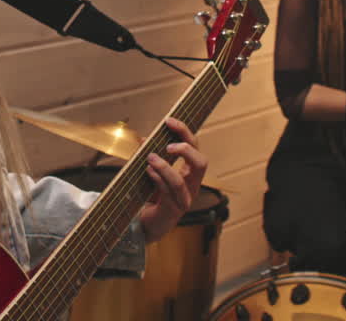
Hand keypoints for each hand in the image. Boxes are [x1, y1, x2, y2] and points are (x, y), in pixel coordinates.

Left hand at [137, 118, 207, 242]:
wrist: (144, 225)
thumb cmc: (151, 197)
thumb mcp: (151, 172)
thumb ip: (150, 156)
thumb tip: (144, 138)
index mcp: (190, 174)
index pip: (195, 148)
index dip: (185, 132)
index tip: (169, 121)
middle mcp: (192, 186)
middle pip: (201, 163)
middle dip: (186, 149)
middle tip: (168, 145)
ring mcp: (184, 199)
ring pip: (181, 180)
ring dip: (165, 166)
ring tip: (150, 157)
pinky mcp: (172, 210)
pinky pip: (168, 192)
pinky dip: (157, 178)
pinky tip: (148, 171)